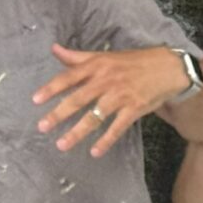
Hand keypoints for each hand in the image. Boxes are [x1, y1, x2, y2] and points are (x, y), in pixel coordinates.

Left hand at [32, 45, 192, 157]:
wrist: (168, 68)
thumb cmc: (132, 62)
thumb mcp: (104, 56)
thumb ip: (77, 57)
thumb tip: (53, 49)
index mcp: (97, 66)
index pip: (69, 77)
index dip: (52, 88)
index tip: (35, 100)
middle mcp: (106, 80)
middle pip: (79, 98)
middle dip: (59, 113)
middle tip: (42, 127)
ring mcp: (120, 95)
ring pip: (95, 116)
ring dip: (78, 131)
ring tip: (62, 145)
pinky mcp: (134, 108)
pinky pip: (117, 127)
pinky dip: (106, 140)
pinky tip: (94, 152)